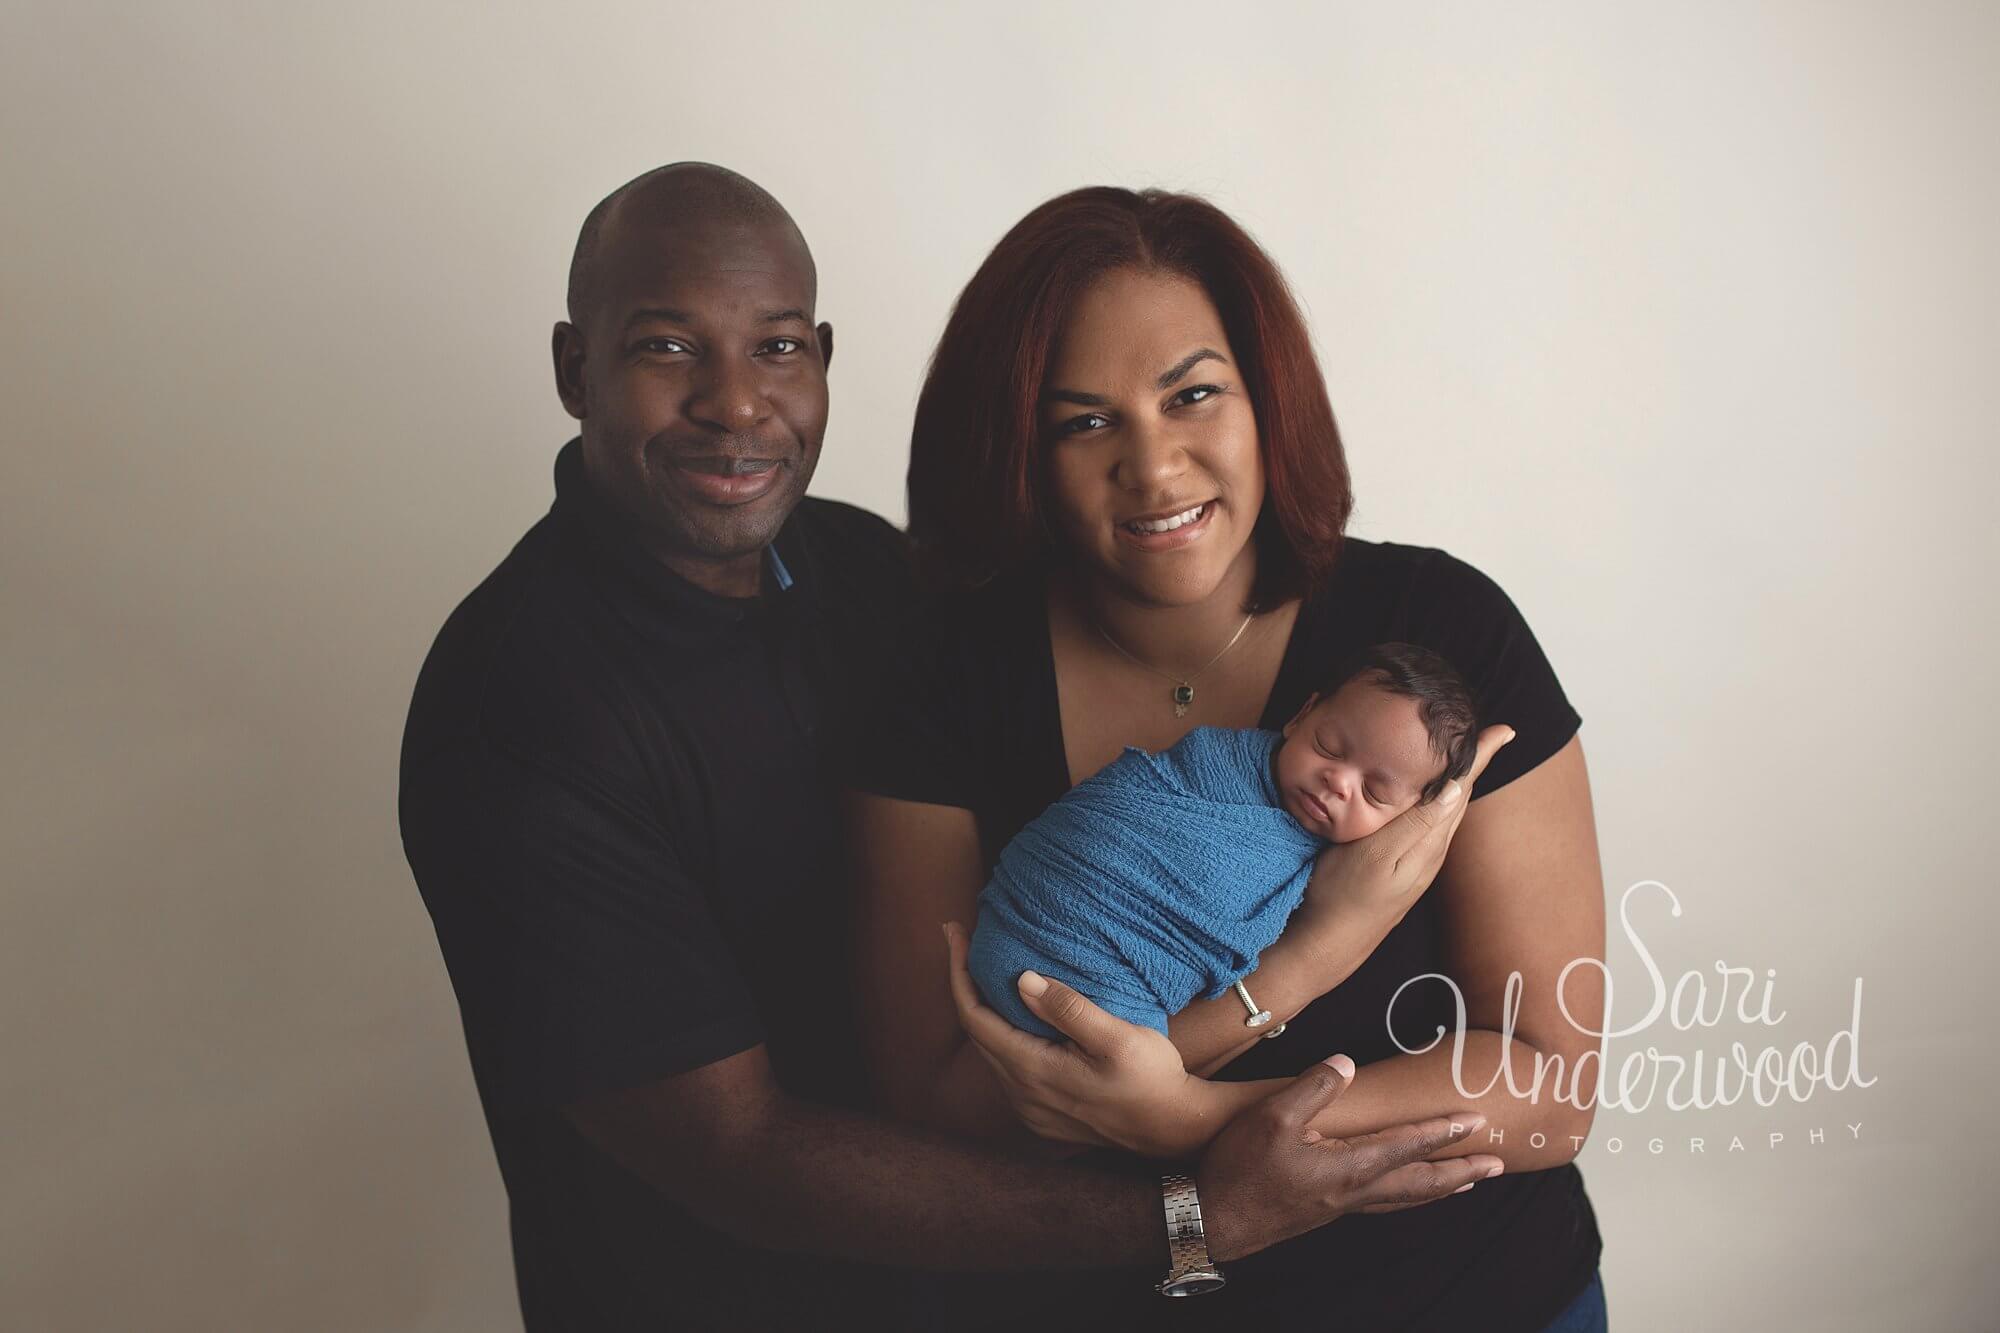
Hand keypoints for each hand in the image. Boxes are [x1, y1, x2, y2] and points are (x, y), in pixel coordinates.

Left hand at [943, 922, 1211, 1157]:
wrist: (1175, 1130)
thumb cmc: (1153, 1079)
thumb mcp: (1118, 1037)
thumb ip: (1069, 1009)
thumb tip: (1021, 979)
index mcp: (1033, 1071)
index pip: (974, 1017)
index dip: (959, 972)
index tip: (954, 931)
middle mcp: (1021, 1094)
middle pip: (976, 1032)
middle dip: (966, 984)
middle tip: (965, 940)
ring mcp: (1030, 1108)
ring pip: (991, 1050)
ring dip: (984, 1010)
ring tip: (986, 970)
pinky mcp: (1042, 1114)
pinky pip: (1008, 1067)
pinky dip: (1003, 1034)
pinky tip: (1016, 1013)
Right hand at [1195, 1054, 1502, 1262]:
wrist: (1210, 1221)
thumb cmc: (1239, 1169)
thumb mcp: (1271, 1117)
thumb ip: (1314, 1087)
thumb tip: (1347, 1063)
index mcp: (1348, 1168)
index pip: (1408, 1146)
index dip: (1443, 1131)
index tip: (1476, 1121)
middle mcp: (1353, 1193)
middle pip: (1421, 1184)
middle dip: (1461, 1172)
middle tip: (1497, 1165)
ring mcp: (1340, 1207)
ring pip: (1405, 1200)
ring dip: (1441, 1189)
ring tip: (1467, 1182)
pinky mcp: (1325, 1213)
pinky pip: (1383, 1205)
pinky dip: (1408, 1197)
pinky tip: (1402, 1192)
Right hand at [1297, 724, 1515, 928]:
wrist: (1328, 942)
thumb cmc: (1344, 895)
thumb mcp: (1376, 854)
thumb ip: (1415, 823)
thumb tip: (1455, 788)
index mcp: (1428, 842)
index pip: (1460, 790)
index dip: (1480, 759)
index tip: (1504, 731)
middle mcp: (1430, 851)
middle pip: (1458, 797)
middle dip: (1473, 763)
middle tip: (1487, 732)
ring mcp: (1417, 860)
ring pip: (1444, 810)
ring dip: (1456, 780)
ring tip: (1465, 753)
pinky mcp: (1402, 865)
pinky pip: (1428, 823)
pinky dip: (1435, 798)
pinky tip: (1427, 793)